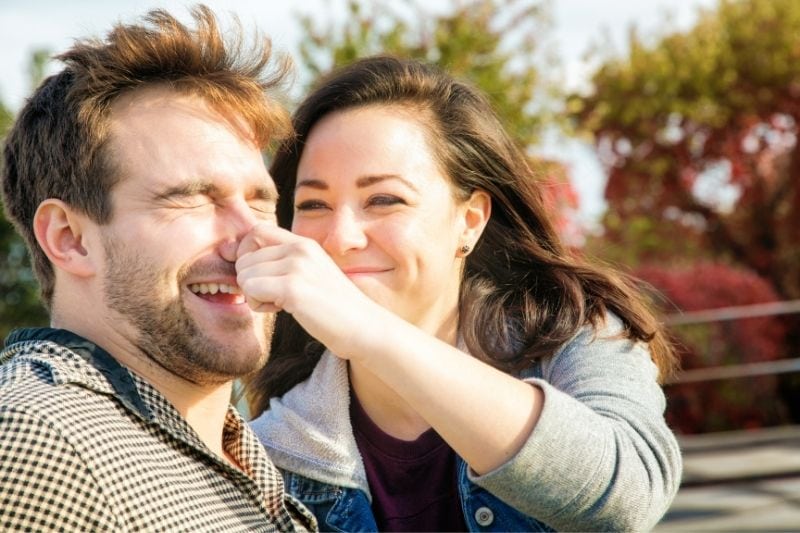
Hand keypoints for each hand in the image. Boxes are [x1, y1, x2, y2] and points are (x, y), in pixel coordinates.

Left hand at [235, 223, 378, 355]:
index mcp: (304, 243)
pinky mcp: (292, 288)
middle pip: (244, 258)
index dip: (245, 253)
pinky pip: (251, 290)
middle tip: (275, 297)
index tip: (257, 276)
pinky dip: (258, 305)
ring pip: (244, 276)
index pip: (257, 231)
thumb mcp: (311, 273)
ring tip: (281, 304)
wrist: (363, 327)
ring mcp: (297, 267)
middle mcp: (300, 249)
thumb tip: (240, 259)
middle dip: (251, 282)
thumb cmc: (334, 307)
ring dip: (255, 296)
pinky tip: (282, 310)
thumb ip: (285, 262)